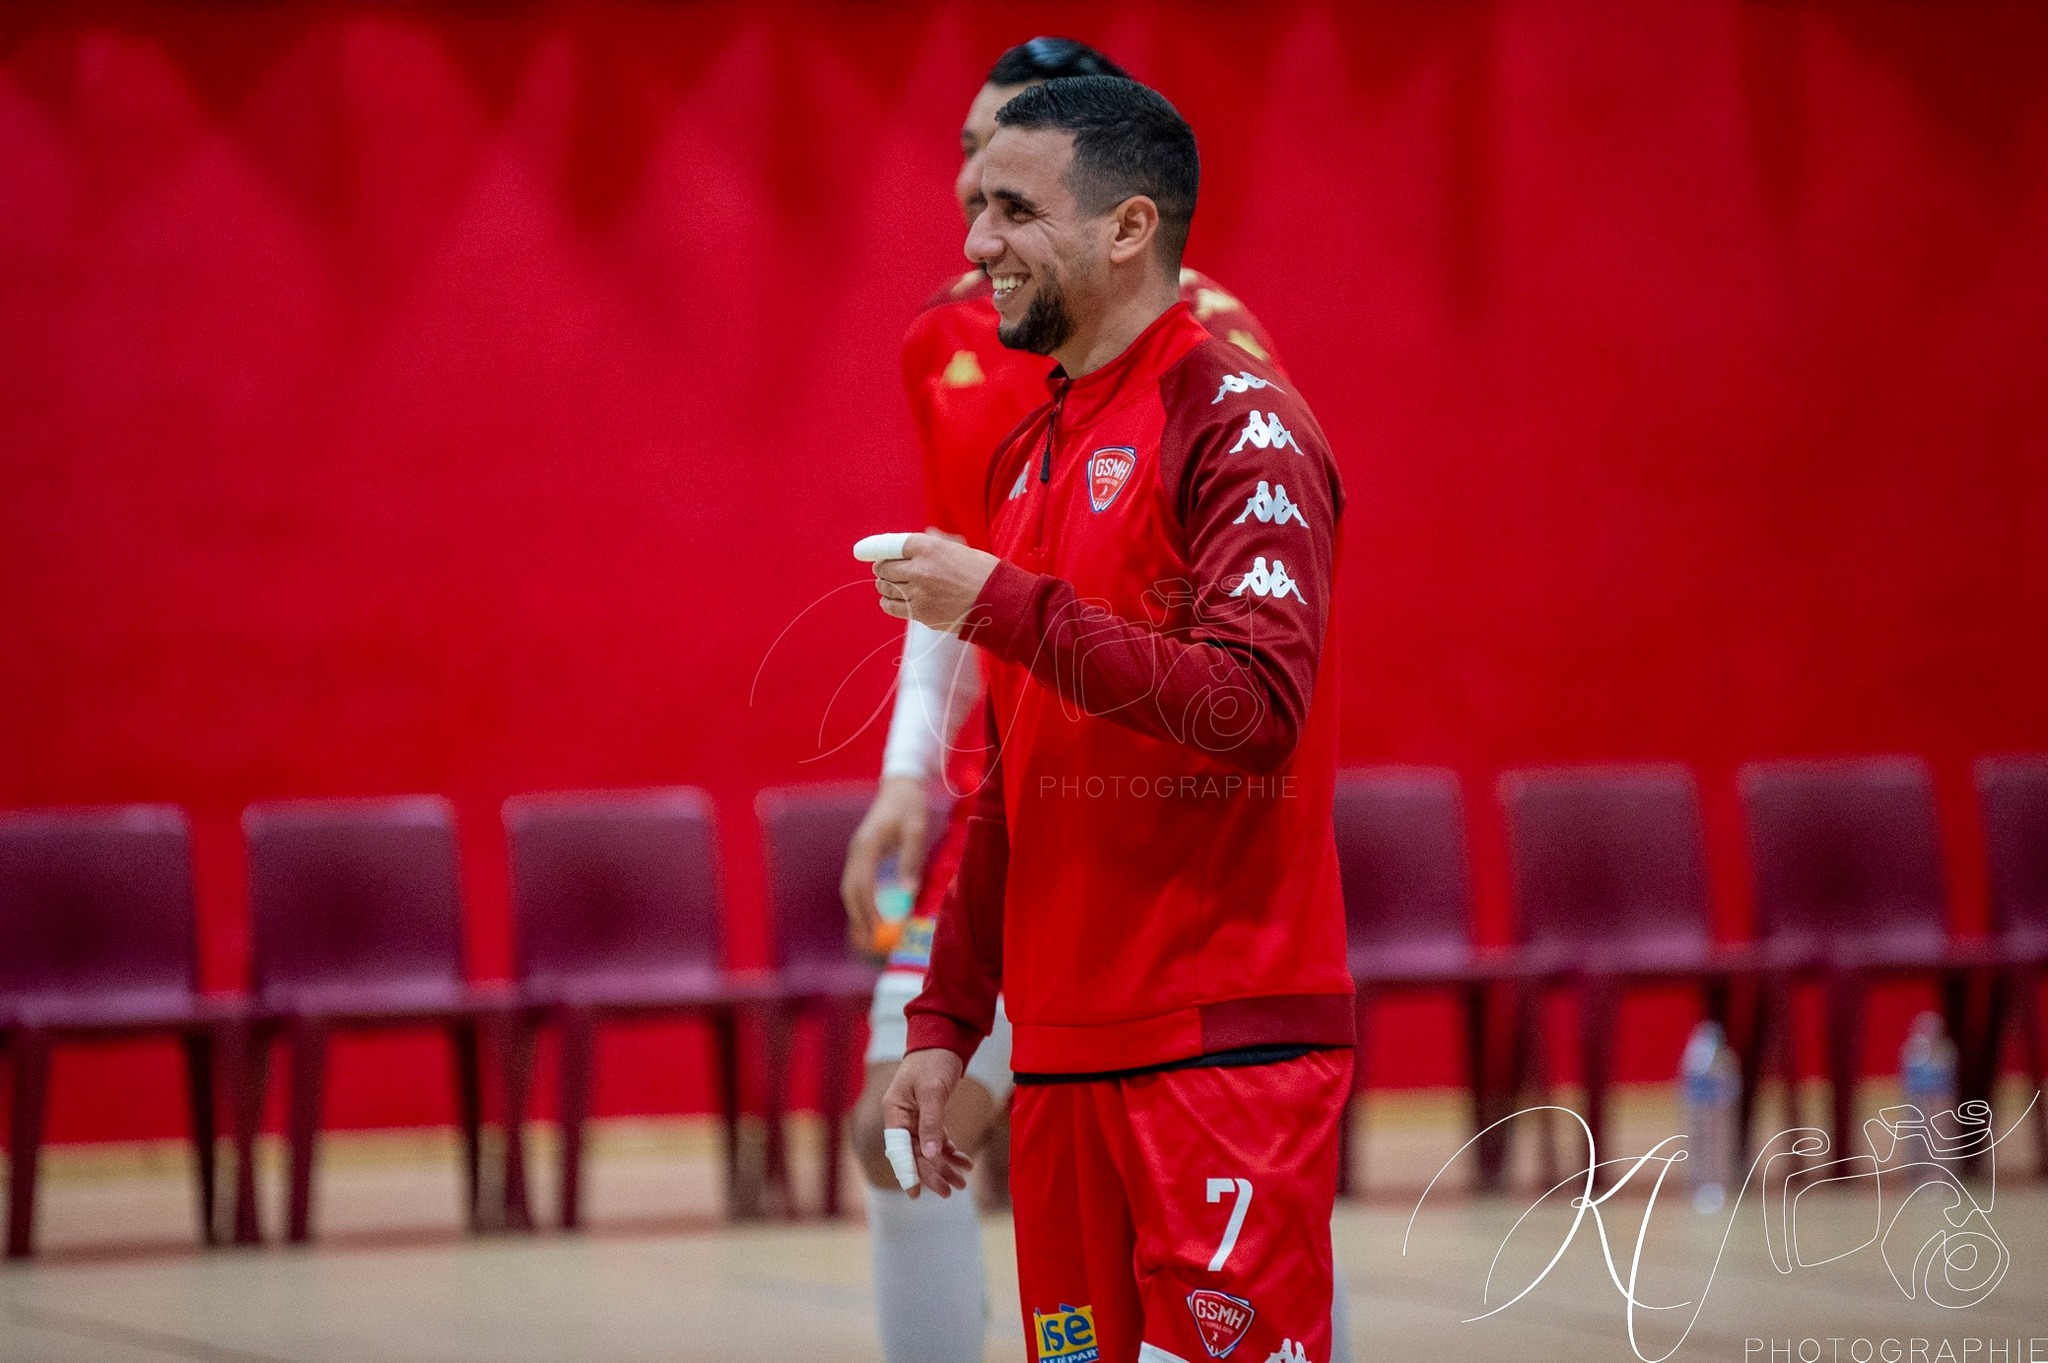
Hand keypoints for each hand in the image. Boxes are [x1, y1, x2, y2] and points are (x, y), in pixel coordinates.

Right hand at [840, 775, 929, 949]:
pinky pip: (857, 884)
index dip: (868, 911)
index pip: (861, 885)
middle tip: (873, 942)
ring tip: (870, 936)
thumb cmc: (910, 806)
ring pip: (850, 889)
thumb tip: (906, 894)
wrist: (900, 787)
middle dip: (859, 918)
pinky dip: (861, 903)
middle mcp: (857, 851)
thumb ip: (910, 860)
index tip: (879, 931)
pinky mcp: (862, 856)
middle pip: (850, 891)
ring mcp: (857, 854)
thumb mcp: (916, 830)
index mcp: (867, 845)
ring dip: (858, 913)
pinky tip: (871, 917)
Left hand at [873, 534, 1000, 633]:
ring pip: (886, 587)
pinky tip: (888, 600)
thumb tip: (926, 534)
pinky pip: (892, 606)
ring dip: (884, 585)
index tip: (866, 551)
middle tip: (884, 570)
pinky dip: (887, 602)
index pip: (892, 545)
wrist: (998, 602)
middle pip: (885, 567)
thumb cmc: (983, 573)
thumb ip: (938, 542)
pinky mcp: (920, 613)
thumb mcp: (961, 548)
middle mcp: (919, 568)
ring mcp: (918, 592)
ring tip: (887, 585)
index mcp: (930, 547)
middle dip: (882, 568)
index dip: (877, 548)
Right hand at [880, 1047, 973, 1197]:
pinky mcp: (930, 1115)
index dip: (907, 1172)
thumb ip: (931, 1122)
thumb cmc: (933, 1061)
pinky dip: (951, 1152)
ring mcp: (915, 1118)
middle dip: (932, 1174)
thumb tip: (930, 1154)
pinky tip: (965, 1163)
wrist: (942, 1039)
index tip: (915, 1195)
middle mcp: (902, 1118)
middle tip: (950, 1192)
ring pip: (928, 1150)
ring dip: (944, 1167)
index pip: (899, 1149)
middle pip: (915, 1154)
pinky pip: (938, 1140)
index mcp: (894, 1112)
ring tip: (962, 1184)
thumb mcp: (932, 1091)